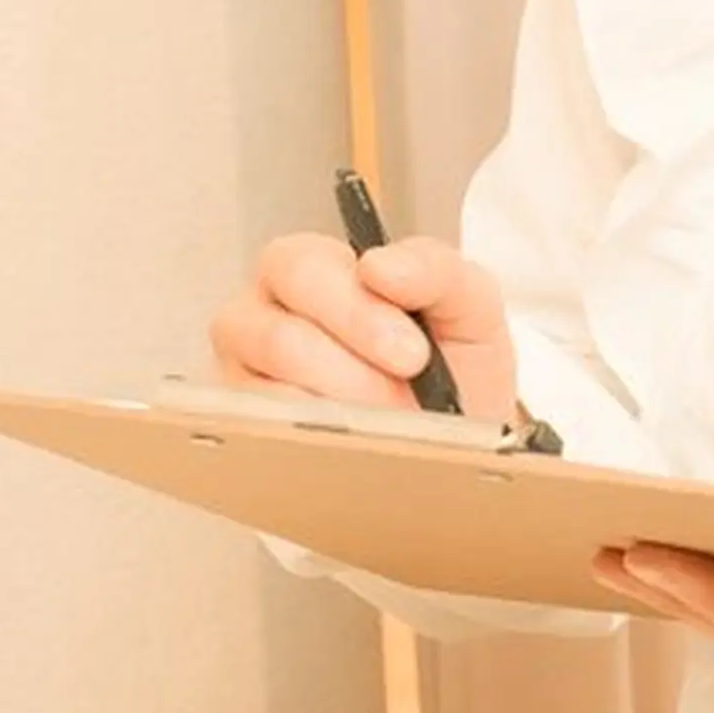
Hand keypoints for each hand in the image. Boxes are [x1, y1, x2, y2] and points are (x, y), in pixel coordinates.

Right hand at [207, 229, 517, 417]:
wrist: (463, 442)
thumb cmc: (454, 367)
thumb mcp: (465, 304)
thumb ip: (433, 268)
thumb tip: (379, 266)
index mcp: (310, 269)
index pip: (301, 267)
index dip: (355, 311)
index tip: (410, 353)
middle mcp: (264, 317)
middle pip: (279, 337)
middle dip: (353, 373)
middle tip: (402, 394)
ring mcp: (248, 379)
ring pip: (274, 396)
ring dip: (343, 413)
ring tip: (388, 421)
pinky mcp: (249, 434)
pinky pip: (270, 442)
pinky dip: (323, 446)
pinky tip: (357, 444)